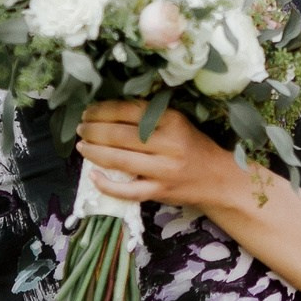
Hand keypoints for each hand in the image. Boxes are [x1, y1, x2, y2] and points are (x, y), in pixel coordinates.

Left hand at [76, 101, 252, 212]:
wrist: (219, 177)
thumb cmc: (193, 145)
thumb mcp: (178, 122)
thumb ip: (150, 115)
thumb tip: (109, 110)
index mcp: (172, 120)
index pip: (129, 110)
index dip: (103, 110)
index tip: (89, 111)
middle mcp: (168, 143)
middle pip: (121, 135)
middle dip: (94, 130)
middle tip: (81, 128)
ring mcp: (164, 170)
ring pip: (121, 160)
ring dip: (95, 152)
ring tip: (81, 146)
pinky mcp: (161, 191)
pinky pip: (129, 191)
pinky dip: (108, 185)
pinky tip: (93, 177)